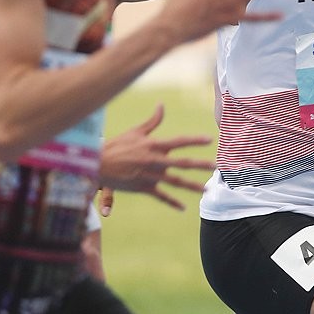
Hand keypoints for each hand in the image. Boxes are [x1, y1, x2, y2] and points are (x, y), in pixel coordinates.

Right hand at [96, 105, 214, 212]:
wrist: (97, 163)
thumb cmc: (117, 145)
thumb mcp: (135, 131)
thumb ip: (153, 121)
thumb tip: (162, 105)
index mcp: (154, 145)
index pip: (179, 141)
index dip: (195, 140)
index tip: (210, 140)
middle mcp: (154, 160)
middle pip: (182, 164)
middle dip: (200, 165)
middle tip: (216, 167)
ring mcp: (150, 175)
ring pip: (175, 182)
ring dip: (192, 186)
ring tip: (206, 190)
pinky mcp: (143, 187)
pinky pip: (161, 196)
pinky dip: (172, 202)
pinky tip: (183, 207)